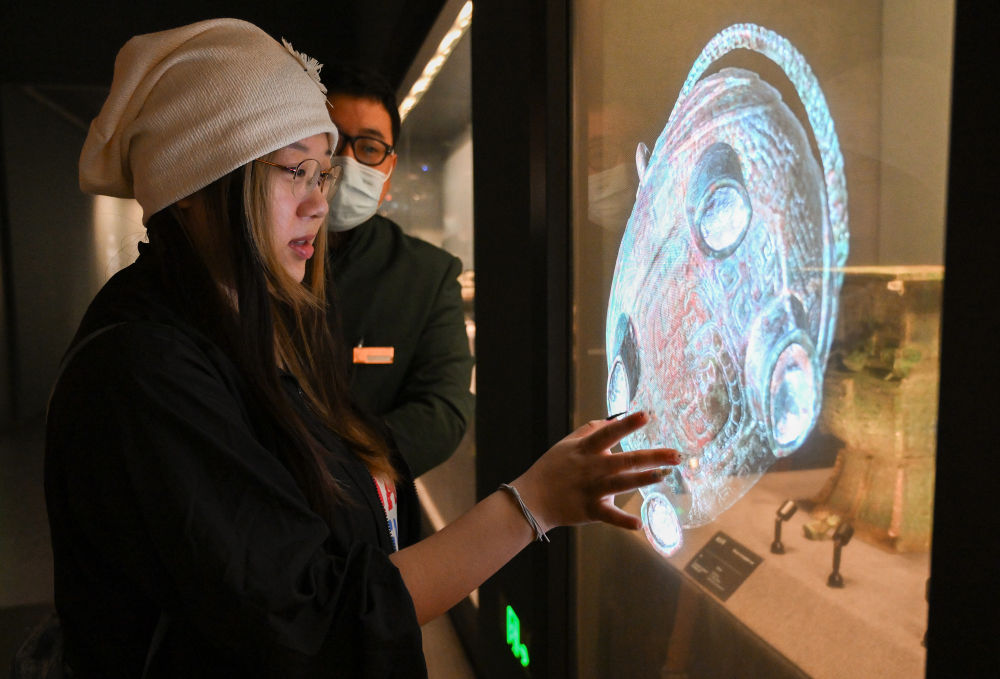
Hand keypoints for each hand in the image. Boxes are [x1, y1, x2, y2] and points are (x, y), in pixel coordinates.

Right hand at [511, 411, 679, 533]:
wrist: (532, 499)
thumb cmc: (551, 469)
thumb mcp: (566, 445)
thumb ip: (588, 431)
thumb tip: (611, 420)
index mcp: (586, 450)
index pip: (609, 433)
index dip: (627, 424)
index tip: (646, 415)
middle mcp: (591, 468)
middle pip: (625, 460)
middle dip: (652, 456)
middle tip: (676, 454)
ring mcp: (591, 490)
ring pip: (621, 484)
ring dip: (643, 480)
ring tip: (663, 476)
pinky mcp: (590, 510)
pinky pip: (609, 517)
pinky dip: (623, 521)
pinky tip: (639, 524)